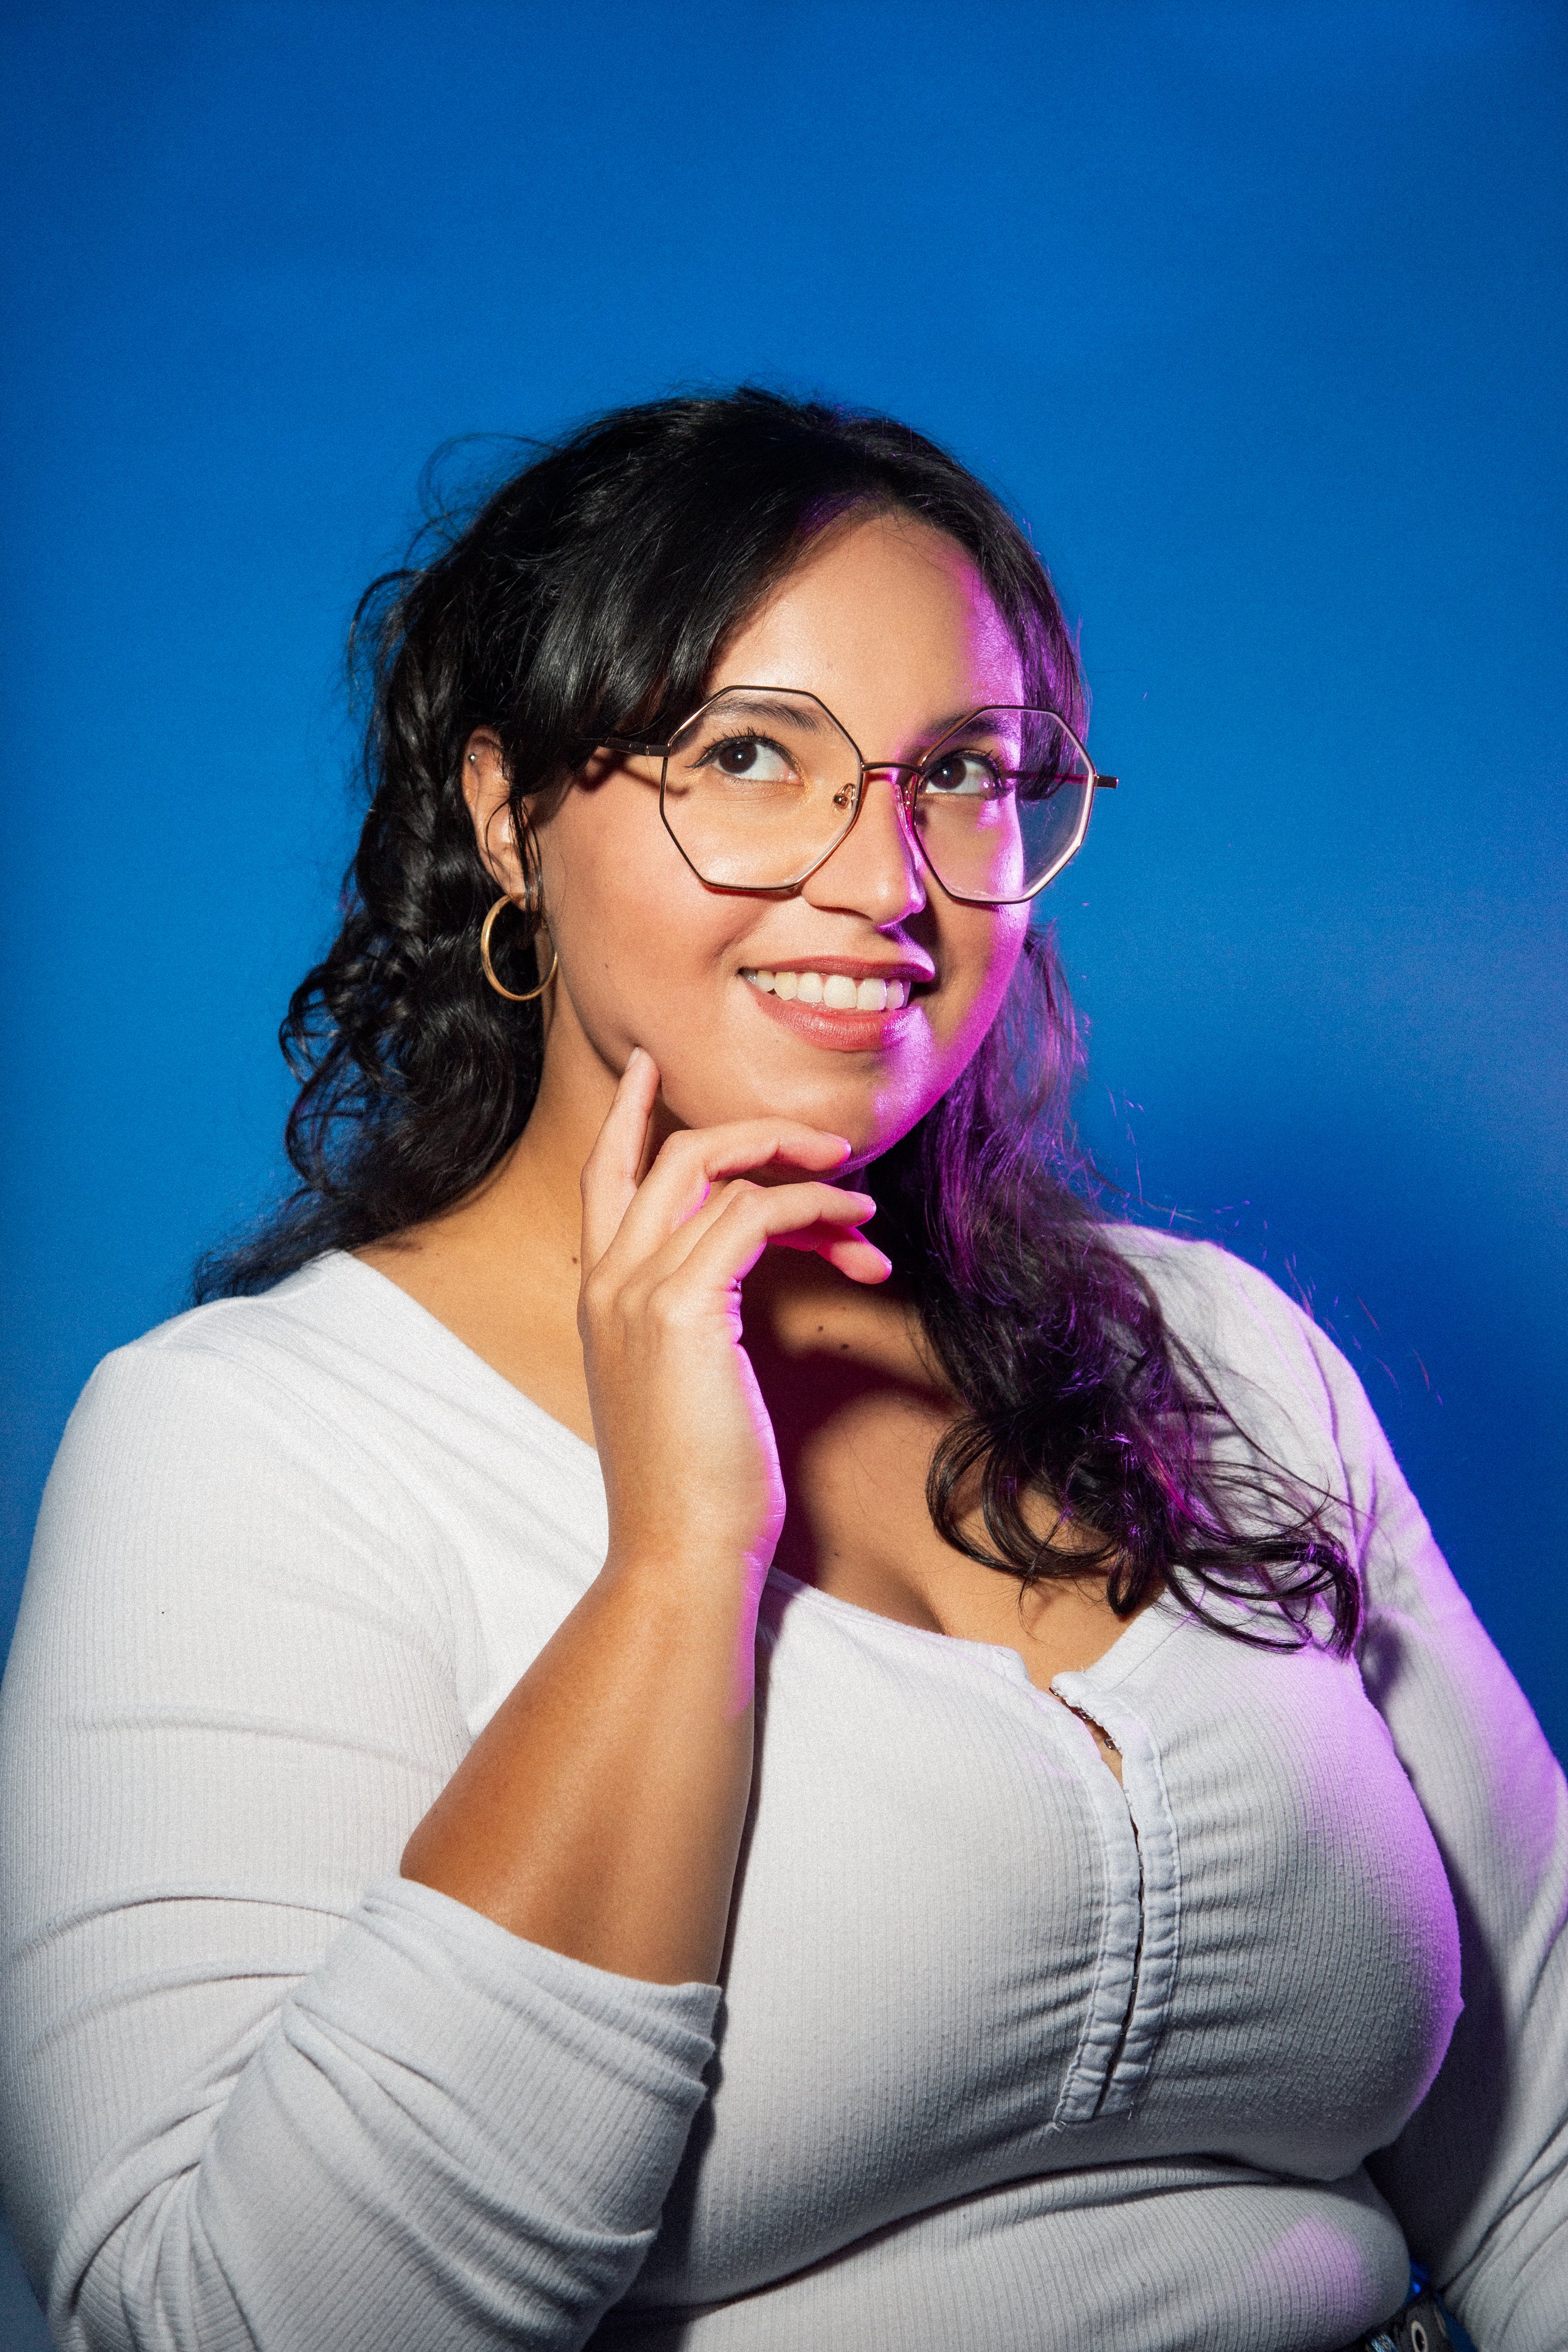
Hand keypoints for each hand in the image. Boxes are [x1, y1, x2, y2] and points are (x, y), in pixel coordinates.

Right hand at [578, 1050, 889, 1601]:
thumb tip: (733, 1280)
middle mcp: (607, 1281)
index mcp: (598, 1298)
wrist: (678, 1550)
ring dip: (805, 1174)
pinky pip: (757, 1215)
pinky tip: (858, 1237)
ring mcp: (638, 1289)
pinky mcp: (684, 1306)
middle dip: (750, 1131)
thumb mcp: (680, 1385)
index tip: (648, 1067)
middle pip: (667, 1154)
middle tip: (825, 1140)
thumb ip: (688, 1321)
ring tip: (863, 1202)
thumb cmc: (693, 1485)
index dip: (625, 1115)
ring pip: (719, 1172)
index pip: (602, 1178)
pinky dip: (815, 1209)